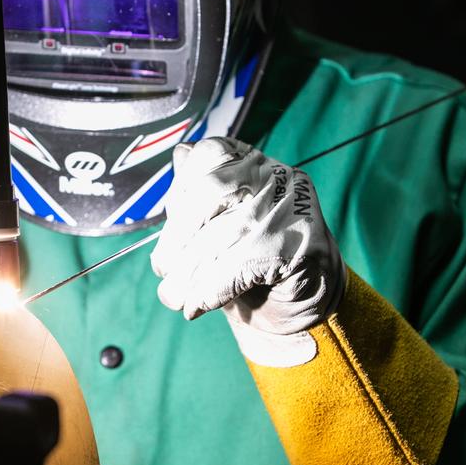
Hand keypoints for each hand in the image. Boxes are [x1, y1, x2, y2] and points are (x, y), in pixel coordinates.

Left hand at [151, 138, 344, 362]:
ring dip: (189, 272)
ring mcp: (293, 208)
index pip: (209, 154)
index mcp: (252, 162)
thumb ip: (196, 194)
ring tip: (172, 296)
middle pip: (211, 191)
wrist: (294, 309)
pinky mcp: (302, 246)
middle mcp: (276, 176)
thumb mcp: (215, 225)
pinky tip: (198, 304)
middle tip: (163, 270)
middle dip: (177, 236)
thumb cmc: (248, 263)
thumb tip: (179, 155)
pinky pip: (243, 264)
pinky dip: (212, 288)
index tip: (167, 232)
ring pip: (225, 233)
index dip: (179, 191)